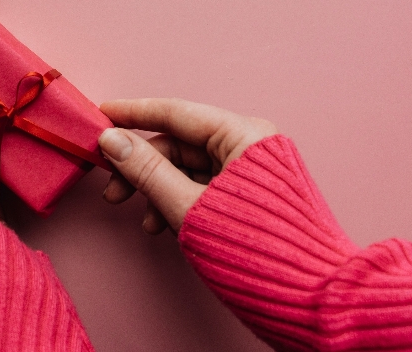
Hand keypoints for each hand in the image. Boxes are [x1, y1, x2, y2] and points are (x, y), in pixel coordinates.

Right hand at [98, 98, 275, 234]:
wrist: (309, 299)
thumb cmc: (259, 251)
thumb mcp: (189, 208)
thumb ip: (147, 171)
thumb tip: (113, 142)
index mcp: (244, 135)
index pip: (176, 113)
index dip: (133, 114)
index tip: (102, 114)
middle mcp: (249, 144)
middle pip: (180, 144)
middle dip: (141, 167)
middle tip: (111, 188)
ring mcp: (250, 170)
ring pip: (188, 168)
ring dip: (157, 190)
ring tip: (142, 220)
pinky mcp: (249, 195)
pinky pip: (202, 187)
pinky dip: (177, 202)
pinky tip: (161, 225)